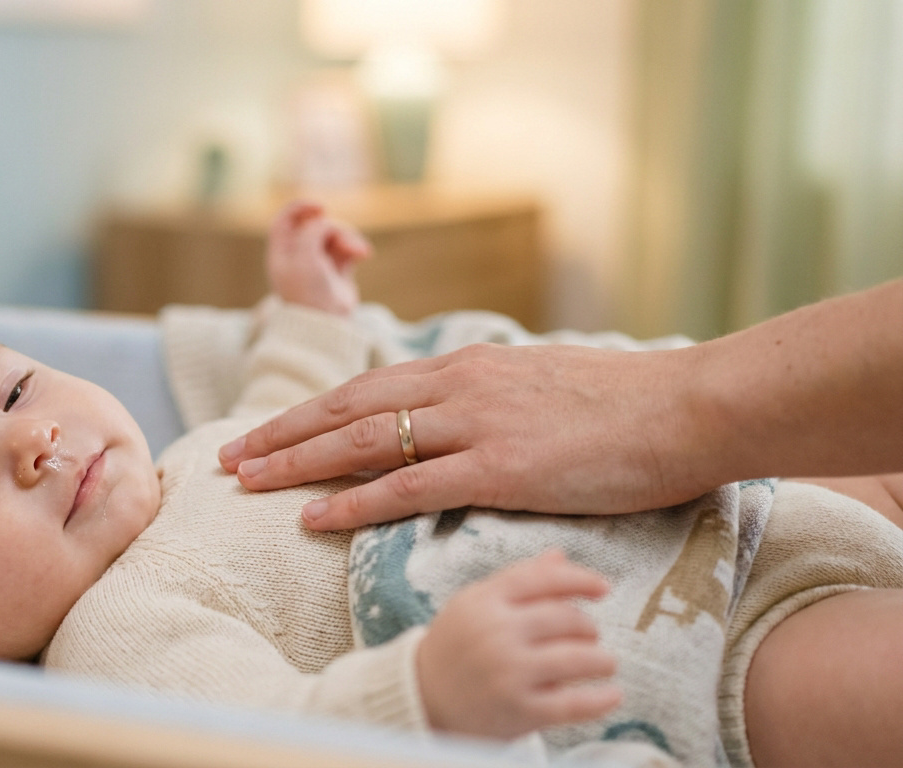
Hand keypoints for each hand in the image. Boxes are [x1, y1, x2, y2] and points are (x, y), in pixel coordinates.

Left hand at [219, 342, 716, 529]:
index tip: (267, 430)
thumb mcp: (540, 383)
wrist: (689, 406)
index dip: (310, 411)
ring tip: (247, 482)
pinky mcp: (501, 468)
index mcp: (467, 366)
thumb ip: (489, 397)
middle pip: (346, 407)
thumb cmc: (625, 402)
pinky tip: (312, 516)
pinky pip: (408, 487)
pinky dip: (353, 501)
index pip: (366, 387)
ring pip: (363, 441)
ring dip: (297, 463)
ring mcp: (476, 425)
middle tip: (231, 456)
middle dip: (281, 433)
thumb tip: (460, 416)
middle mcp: (458, 386)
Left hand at [266, 200, 371, 315]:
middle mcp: (298, 256)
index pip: (286, 220)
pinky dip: (356, 248)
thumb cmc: (308, 292)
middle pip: (316, 226)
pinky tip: (364, 254)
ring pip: (335, 236)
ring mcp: (319, 263)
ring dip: (349, 238)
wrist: (327, 324)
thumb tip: (327, 222)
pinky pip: (348, 248)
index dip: (301, 208)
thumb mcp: (304, 256)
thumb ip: (313, 231)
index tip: (320, 208)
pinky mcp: (338, 270)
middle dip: (334, 228)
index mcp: (282, 253)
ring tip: (360, 251)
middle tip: (344, 242)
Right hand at [417, 550, 619, 737]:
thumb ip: (518, 581)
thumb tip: (560, 556)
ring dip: (601, 660)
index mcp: (484, 601)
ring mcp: (507, 673)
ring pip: (576, 658)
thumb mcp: (476, 604)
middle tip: (590, 636)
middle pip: (566, 618)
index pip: (543, 579)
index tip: (603, 588)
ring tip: (604, 662)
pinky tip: (612, 695)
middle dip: (587, 627)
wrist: (421, 698)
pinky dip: (600, 699)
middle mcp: (496, 633)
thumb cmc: (456, 646)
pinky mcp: (518, 711)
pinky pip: (573, 704)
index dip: (580, 579)